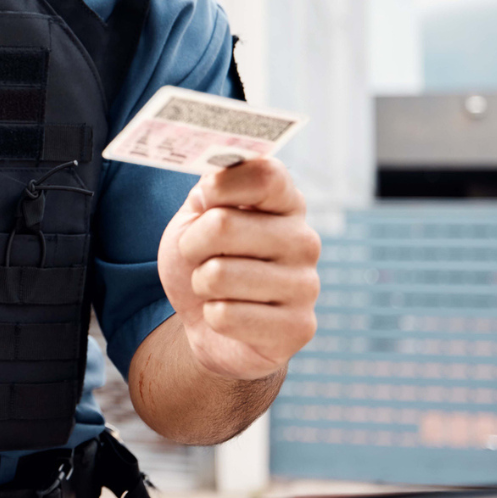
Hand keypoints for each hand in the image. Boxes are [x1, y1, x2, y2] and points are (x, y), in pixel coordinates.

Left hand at [157, 157, 320, 381]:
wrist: (209, 323)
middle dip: (190, 245)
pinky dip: (210, 317)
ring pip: (217, 274)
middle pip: (223, 225)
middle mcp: (304, 240)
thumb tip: (217, 170)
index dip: (221, 185)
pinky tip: (229, 315)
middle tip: (198, 256)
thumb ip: (210, 187)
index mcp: (286, 203)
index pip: (265, 175)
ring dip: (200, 284)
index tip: (204, 200)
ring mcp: (306, 285)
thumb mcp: (197, 215)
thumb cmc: (204, 260)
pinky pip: (225, 316)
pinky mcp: (298, 328)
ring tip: (214, 288)